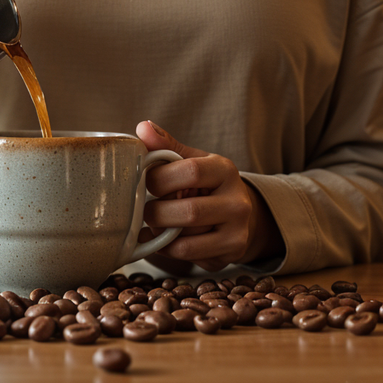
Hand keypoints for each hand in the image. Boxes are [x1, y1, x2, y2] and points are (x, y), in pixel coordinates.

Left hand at [136, 121, 282, 272]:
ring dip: (161, 233)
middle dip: (156, 213)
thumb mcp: (191, 160)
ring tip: (155, 224)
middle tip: (145, 210)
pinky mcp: (231, 252)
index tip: (146, 182)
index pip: (191, 171)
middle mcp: (237, 201)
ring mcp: (237, 230)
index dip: (160, 178)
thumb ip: (166, 146)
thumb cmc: (206, 184)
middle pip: (188, 211)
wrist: (239, 214)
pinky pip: (188, 255)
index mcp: (225, 170)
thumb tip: (142, 127)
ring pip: (186, 238)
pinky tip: (161, 239)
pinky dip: (167, 249)